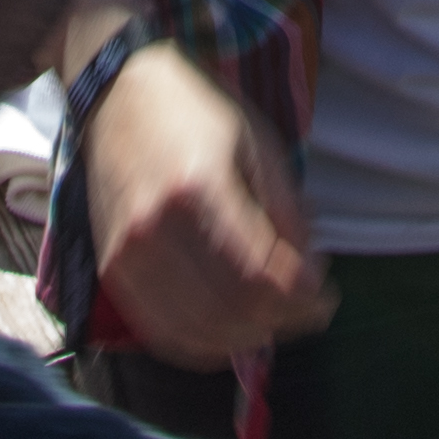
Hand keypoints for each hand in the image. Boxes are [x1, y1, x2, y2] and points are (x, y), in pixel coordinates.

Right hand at [79, 47, 329, 367]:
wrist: (120, 94)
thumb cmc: (196, 113)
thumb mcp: (259, 145)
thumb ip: (286, 215)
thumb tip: (309, 280)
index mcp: (199, 189)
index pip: (260, 276)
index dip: (302, 299)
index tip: (326, 298)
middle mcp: (156, 228)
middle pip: (232, 310)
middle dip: (282, 321)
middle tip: (307, 312)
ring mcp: (128, 254)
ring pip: (199, 332)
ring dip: (247, 338)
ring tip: (274, 320)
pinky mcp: (112, 269)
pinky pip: (161, 332)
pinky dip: (203, 344)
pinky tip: (231, 333)